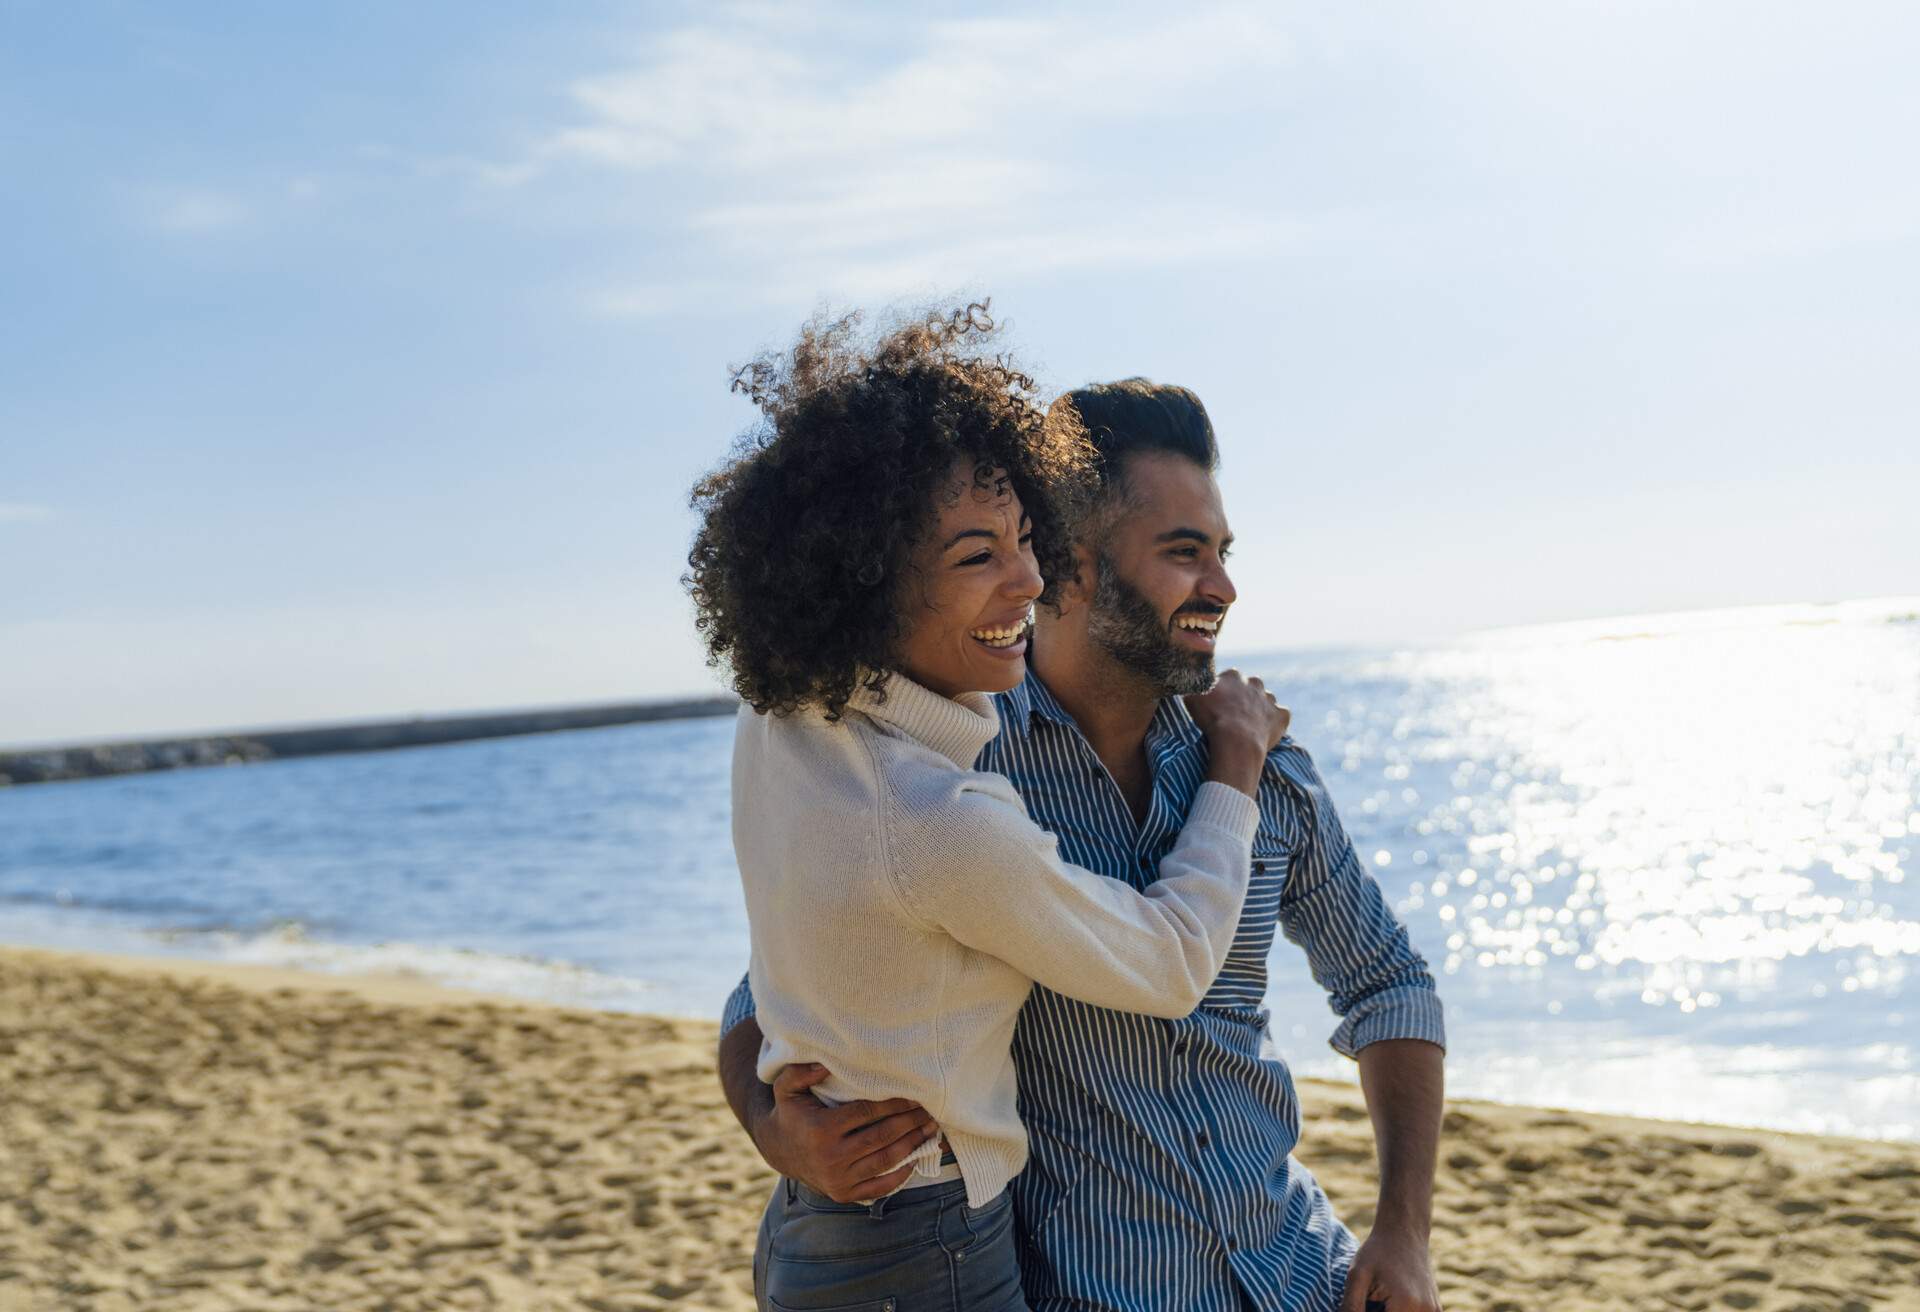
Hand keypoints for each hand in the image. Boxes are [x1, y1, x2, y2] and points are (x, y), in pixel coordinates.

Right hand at [747, 1062, 941, 1202]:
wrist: (778, 1150)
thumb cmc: (790, 1111)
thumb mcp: (786, 1086)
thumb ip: (801, 1071)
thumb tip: (826, 1064)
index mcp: (820, 1129)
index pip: (867, 1112)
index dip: (894, 1103)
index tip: (914, 1094)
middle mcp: (831, 1157)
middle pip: (881, 1136)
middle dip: (909, 1122)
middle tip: (929, 1110)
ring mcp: (838, 1179)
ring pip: (885, 1161)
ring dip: (912, 1145)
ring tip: (929, 1129)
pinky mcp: (843, 1194)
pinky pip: (879, 1187)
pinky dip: (900, 1175)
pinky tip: (916, 1158)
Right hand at [1185, 669, 1288, 795]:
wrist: (1236, 741)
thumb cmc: (1212, 719)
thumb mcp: (1191, 698)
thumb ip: (1192, 687)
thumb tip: (1187, 683)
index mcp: (1233, 676)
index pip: (1229, 678)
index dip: (1223, 692)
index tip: (1218, 704)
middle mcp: (1254, 683)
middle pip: (1250, 686)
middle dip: (1243, 697)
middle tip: (1233, 715)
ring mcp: (1270, 699)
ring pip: (1266, 700)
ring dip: (1259, 709)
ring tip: (1249, 726)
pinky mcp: (1282, 715)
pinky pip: (1280, 716)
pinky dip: (1274, 723)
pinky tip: (1265, 732)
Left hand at [1340, 1225, 1441, 1311]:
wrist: (1404, 1233)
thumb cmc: (1377, 1252)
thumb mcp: (1357, 1276)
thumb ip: (1351, 1307)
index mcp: (1405, 1305)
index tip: (1361, 1303)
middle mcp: (1425, 1311)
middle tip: (1372, 1299)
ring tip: (1379, 1300)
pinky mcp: (1436, 1311)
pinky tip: (1389, 1302)